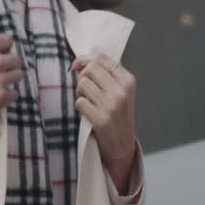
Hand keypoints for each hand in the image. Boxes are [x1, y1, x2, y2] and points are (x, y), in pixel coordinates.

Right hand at [0, 34, 22, 123]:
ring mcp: (0, 79)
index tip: (1, 55)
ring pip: (19, 75)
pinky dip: (7, 96)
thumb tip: (3, 52)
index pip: (9, 41)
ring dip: (10, 80)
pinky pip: (15, 94)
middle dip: (9, 66)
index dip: (5, 49)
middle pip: (17, 60)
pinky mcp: (1, 96)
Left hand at [71, 53, 137, 186]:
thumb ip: (106, 75)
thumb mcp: (121, 92)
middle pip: (90, 68)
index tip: (76, 67)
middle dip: (81, 76)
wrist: (122, 146)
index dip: (84, 60)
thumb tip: (80, 63)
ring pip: (83, 84)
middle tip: (83, 88)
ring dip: (79, 92)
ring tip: (87, 101)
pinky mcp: (101, 119)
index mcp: (128, 81)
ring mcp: (112, 105)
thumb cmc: (118, 116)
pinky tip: (87, 113)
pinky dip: (80, 106)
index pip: (101, 58)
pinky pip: (79, 102)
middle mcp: (122, 91)